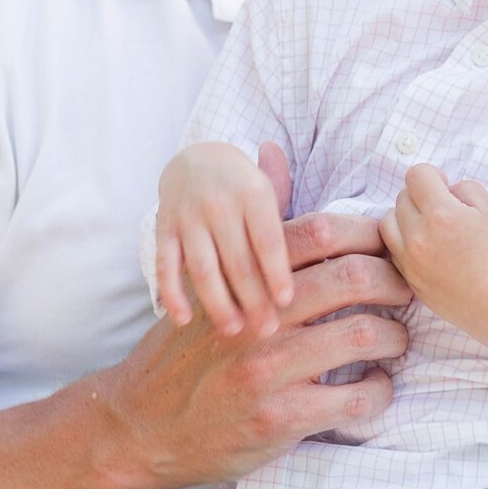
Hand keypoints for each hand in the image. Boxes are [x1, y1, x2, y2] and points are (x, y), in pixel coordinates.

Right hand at [102, 148, 414, 488]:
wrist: (141, 425)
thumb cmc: (185, 351)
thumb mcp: (205, 280)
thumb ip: (249, 225)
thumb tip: (273, 152)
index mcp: (243, 276)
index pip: (321, 232)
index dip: (368, 234)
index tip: (387, 249)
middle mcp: (256, 315)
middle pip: (352, 276)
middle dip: (395, 281)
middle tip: (407, 291)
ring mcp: (268, 368)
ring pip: (363, 334)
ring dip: (394, 337)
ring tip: (395, 339)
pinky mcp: (279, 418)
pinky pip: (355, 398)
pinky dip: (379, 391)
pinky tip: (375, 386)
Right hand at [157, 141, 294, 335]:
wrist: (195, 158)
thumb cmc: (245, 187)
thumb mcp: (270, 193)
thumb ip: (289, 228)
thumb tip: (324, 270)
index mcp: (253, 193)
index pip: (268, 240)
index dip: (277, 273)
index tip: (286, 303)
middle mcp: (219, 203)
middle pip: (237, 261)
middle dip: (253, 299)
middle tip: (266, 329)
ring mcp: (188, 217)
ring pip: (203, 269)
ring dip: (218, 303)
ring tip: (233, 330)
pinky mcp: (164, 229)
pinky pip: (164, 266)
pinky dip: (171, 294)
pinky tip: (183, 320)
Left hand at [379, 163, 487, 336]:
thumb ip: (464, 188)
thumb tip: (444, 189)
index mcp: (441, 214)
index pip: (416, 174)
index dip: (432, 175)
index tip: (445, 186)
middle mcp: (418, 236)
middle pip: (401, 197)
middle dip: (421, 196)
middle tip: (444, 211)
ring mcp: (410, 261)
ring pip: (388, 222)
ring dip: (405, 218)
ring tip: (429, 228)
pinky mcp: (409, 280)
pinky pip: (392, 250)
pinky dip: (404, 243)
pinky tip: (428, 249)